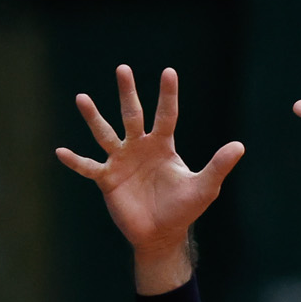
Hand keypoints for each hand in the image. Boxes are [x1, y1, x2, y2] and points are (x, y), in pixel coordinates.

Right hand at [55, 66, 243, 292]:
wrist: (162, 233)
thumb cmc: (184, 208)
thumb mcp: (205, 187)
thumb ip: (219, 165)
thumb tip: (240, 146)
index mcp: (163, 146)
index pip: (166, 115)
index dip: (168, 95)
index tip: (169, 72)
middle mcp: (139, 147)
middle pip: (133, 115)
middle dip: (129, 93)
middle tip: (123, 68)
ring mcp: (121, 161)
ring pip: (105, 133)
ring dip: (94, 117)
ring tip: (82, 98)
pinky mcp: (107, 179)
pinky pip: (89, 167)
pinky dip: (76, 161)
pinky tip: (60, 152)